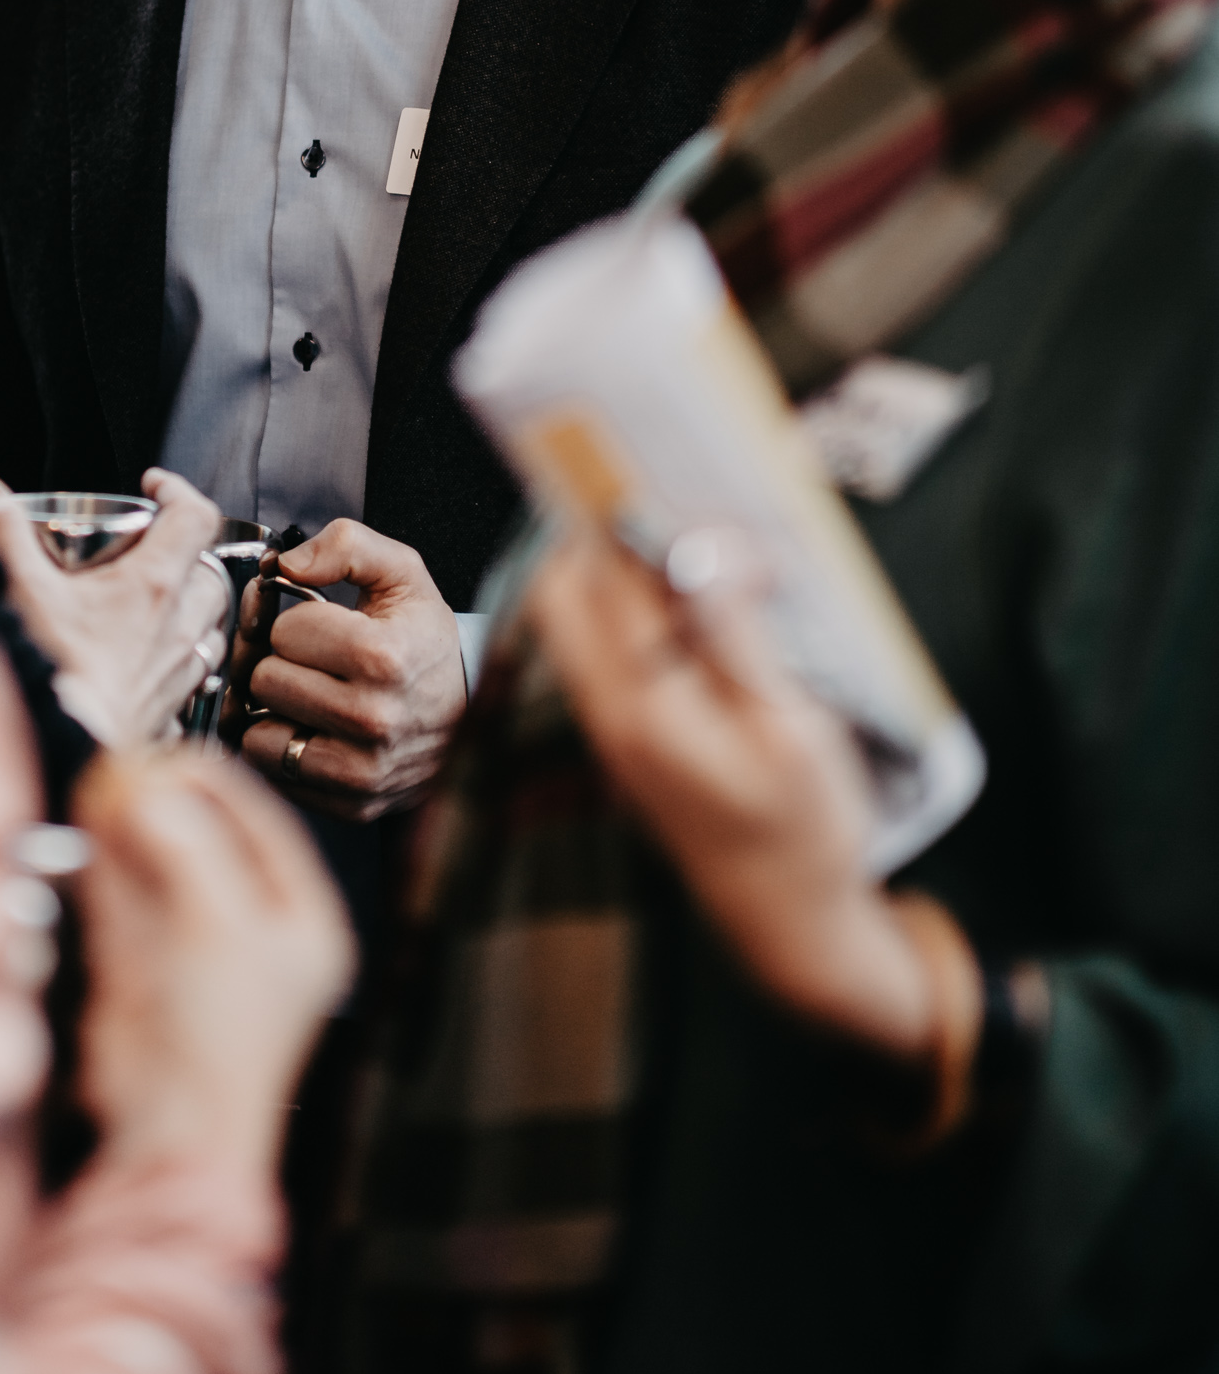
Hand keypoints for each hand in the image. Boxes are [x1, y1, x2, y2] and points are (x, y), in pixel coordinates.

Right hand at [0, 466, 230, 750]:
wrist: (61, 754)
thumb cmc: (52, 675)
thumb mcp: (21, 589)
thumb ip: (2, 533)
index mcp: (155, 585)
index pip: (196, 517)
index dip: (179, 491)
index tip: (153, 487)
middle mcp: (180, 626)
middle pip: (210, 572)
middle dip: (187, 556)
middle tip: (150, 554)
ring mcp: (180, 671)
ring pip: (208, 626)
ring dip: (188, 611)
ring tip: (152, 610)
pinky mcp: (170, 711)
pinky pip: (190, 678)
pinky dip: (174, 665)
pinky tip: (143, 668)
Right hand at [74, 746, 353, 1177]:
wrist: (169, 1132)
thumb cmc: (220, 1041)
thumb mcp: (218, 923)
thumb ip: (186, 847)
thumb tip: (151, 791)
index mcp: (304, 928)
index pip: (264, 830)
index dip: (217, 787)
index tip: (174, 753)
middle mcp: (254, 937)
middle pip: (207, 845)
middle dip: (165, 803)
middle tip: (128, 763)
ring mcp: (196, 955)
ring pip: (161, 869)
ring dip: (130, 824)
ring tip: (103, 779)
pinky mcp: (145, 973)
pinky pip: (129, 901)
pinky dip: (109, 862)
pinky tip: (92, 823)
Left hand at [229, 521, 466, 823]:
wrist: (470, 716)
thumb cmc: (424, 643)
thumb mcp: (401, 574)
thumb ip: (346, 545)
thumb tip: (286, 564)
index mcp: (383, 657)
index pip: (282, 631)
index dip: (296, 621)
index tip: (320, 626)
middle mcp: (373, 720)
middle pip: (263, 680)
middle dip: (281, 664)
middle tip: (311, 662)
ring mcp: (362, 770)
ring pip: (258, 733)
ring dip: (276, 712)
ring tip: (310, 697)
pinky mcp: (351, 804)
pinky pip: (274, 774)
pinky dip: (284, 750)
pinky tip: (316, 731)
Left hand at [530, 521, 955, 1058]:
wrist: (791, 924)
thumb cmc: (807, 830)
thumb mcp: (790, 730)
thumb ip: (734, 635)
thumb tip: (695, 546)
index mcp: (645, 709)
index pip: (602, 580)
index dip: (614, 508)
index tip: (632, 449)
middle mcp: (608, 715)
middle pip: (566, 590)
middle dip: (596, 527)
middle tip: (651, 476)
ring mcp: (611, 730)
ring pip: (578, 618)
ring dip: (611, 563)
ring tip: (672, 519)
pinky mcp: (627, 739)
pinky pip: (603, 649)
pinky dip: (626, 604)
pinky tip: (680, 586)